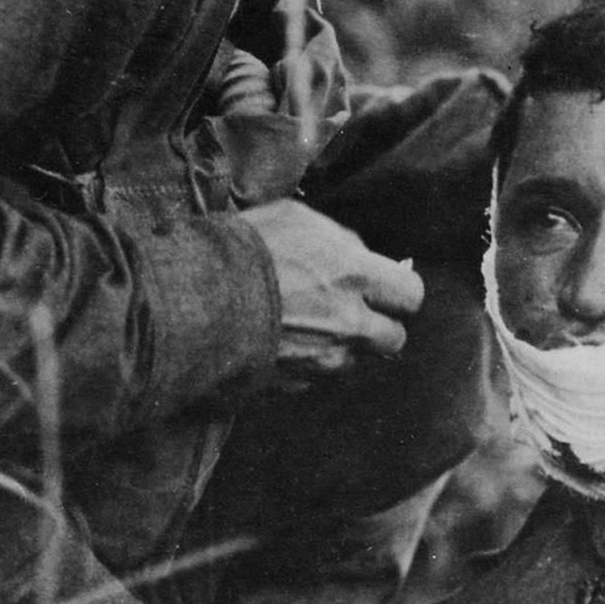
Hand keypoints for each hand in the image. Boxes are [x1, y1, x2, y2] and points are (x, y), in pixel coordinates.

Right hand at [239, 198, 425, 381]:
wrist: (193, 300)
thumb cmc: (243, 249)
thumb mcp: (296, 219)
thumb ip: (339, 239)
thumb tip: (358, 253)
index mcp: (354, 276)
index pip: (411, 294)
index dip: (399, 291)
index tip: (384, 286)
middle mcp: (349, 325)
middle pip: (394, 339)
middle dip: (380, 326)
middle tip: (356, 311)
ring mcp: (323, 360)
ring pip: (355, 360)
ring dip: (344, 345)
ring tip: (311, 325)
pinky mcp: (295, 383)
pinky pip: (317, 376)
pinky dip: (308, 362)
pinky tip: (283, 341)